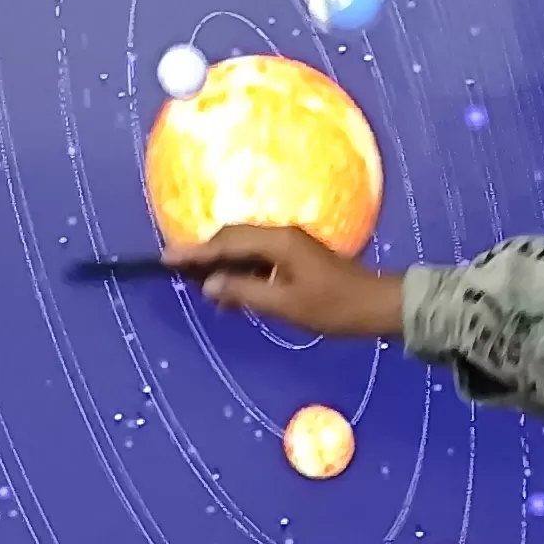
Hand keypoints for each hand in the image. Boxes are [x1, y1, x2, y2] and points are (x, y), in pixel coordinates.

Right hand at [176, 222, 403, 341]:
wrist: (378, 305)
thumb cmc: (334, 307)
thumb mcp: (285, 305)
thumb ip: (245, 292)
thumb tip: (210, 284)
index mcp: (277, 242)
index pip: (225, 242)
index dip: (194, 252)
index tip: (166, 259)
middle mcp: (281, 235)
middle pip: (232, 238)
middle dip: (204, 254)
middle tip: (177, 271)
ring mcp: (290, 245)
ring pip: (244, 248)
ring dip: (222, 265)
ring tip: (201, 286)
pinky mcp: (296, 257)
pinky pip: (258, 258)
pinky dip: (240, 271)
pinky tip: (232, 291)